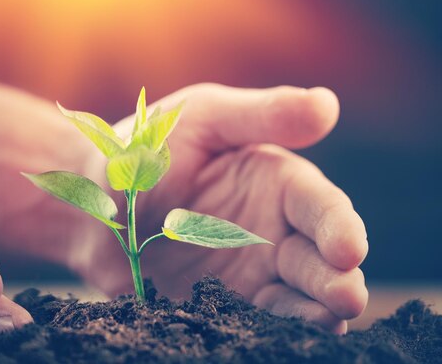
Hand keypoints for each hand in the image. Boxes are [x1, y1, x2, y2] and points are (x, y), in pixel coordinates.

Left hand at [79, 84, 367, 333]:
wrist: (93, 205)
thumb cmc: (146, 149)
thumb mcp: (202, 119)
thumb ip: (260, 115)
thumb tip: (327, 103)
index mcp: (275, 183)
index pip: (320, 206)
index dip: (338, 226)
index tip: (348, 248)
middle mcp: (270, 231)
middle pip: (316, 259)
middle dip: (337, 279)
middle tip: (348, 297)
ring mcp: (246, 273)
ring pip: (293, 297)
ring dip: (313, 312)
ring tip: (328, 324)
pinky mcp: (220, 305)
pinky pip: (250, 320)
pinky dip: (269, 330)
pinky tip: (280, 337)